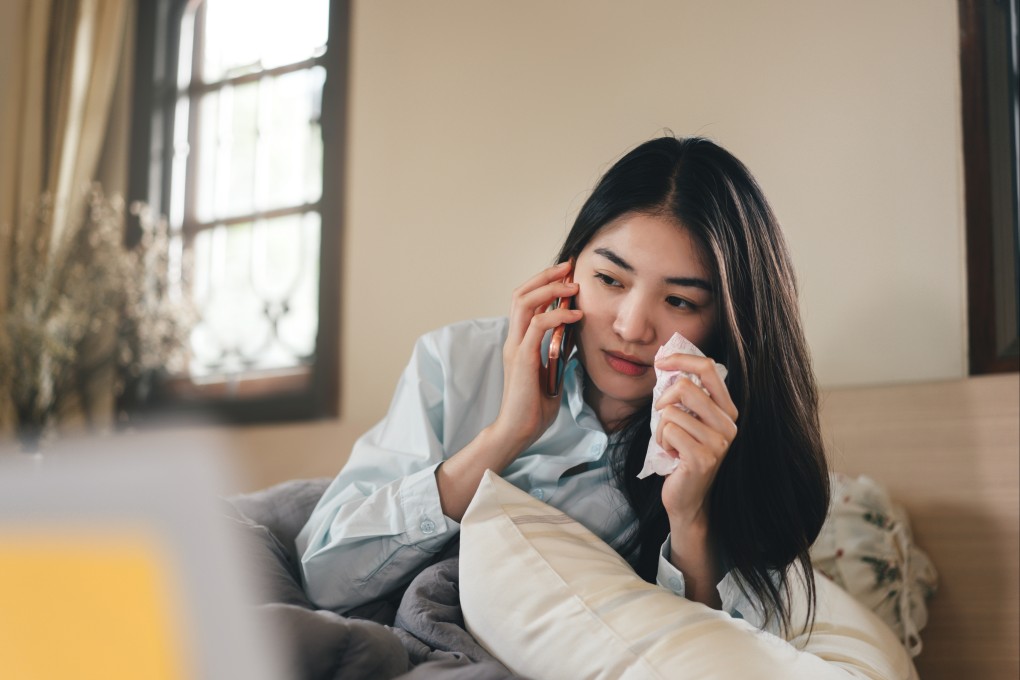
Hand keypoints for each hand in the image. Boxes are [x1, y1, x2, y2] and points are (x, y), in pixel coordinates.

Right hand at [491, 261, 582, 454]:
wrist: (518, 430)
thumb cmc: (534, 407)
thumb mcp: (551, 373)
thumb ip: (557, 353)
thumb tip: (573, 337)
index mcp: (519, 342)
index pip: (525, 302)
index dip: (543, 284)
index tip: (565, 275)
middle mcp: (513, 339)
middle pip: (521, 294)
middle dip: (545, 276)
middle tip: (568, 267)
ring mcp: (515, 347)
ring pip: (524, 303)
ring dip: (550, 289)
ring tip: (572, 285)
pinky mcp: (522, 358)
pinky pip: (537, 326)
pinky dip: (557, 315)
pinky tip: (575, 314)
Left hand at [652, 353, 738, 530]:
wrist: (688, 498)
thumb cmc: (682, 454)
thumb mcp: (687, 420)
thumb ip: (683, 396)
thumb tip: (665, 362)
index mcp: (727, 410)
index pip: (709, 368)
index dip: (681, 359)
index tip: (661, 362)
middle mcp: (728, 424)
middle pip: (687, 386)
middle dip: (664, 398)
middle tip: (661, 414)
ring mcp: (718, 442)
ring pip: (671, 412)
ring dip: (660, 429)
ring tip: (672, 444)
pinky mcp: (703, 458)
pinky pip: (668, 431)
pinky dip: (661, 441)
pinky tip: (672, 455)